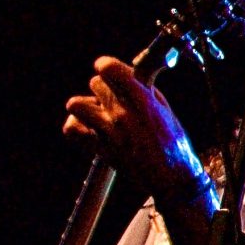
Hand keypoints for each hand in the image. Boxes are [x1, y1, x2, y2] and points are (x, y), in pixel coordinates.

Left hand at [62, 57, 206, 204]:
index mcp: (143, 101)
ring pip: (76, 103)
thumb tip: (130, 73)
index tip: (109, 70)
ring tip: (100, 114)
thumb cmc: (174, 145)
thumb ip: (145, 90)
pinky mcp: (98, 148)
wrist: (172, 179)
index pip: (108, 68)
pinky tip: (91, 128)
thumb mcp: (165, 110)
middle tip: (113, 99)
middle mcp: (122, 114)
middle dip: (103, 88)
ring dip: (86, 106)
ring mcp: (108, 132)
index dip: (106, 65)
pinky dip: (77, 126)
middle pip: (94, 83)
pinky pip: (71, 129)